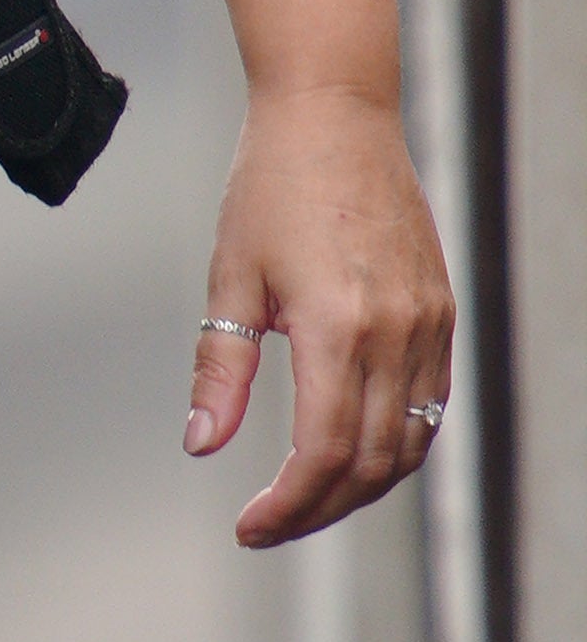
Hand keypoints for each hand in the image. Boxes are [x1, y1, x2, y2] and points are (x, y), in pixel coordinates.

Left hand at [182, 82, 453, 541]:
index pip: (324, 453)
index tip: (249, 527)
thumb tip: (201, 446)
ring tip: (304, 499)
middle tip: (268, 525)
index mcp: (337, 325)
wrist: (334, 114)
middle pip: (373, 462)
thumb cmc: (271, 186)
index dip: (288, 506)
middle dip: (319, 510)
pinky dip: (396, 444)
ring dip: (360, 487)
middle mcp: (396, 330)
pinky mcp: (441, 310)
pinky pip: (431, 403)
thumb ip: (220, 370)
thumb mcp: (230, 277)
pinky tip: (351, 454)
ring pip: (411, 442)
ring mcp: (428, 321)